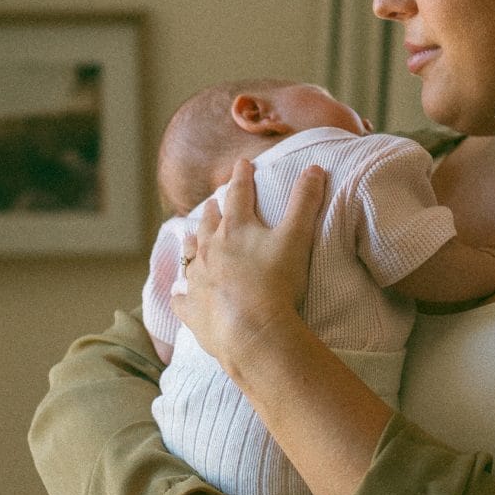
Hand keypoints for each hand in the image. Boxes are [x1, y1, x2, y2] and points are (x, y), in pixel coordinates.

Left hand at [171, 159, 326, 377]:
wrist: (252, 331)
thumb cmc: (276, 283)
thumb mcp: (296, 238)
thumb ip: (305, 202)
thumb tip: (315, 168)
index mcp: (235, 228)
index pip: (239, 193)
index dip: (242, 176)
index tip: (241, 164)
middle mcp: (210, 249)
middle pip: (209, 222)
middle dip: (213, 209)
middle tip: (213, 202)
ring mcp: (197, 279)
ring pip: (191, 255)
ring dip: (192, 243)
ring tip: (191, 237)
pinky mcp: (192, 310)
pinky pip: (182, 299)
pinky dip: (180, 294)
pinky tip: (179, 294)